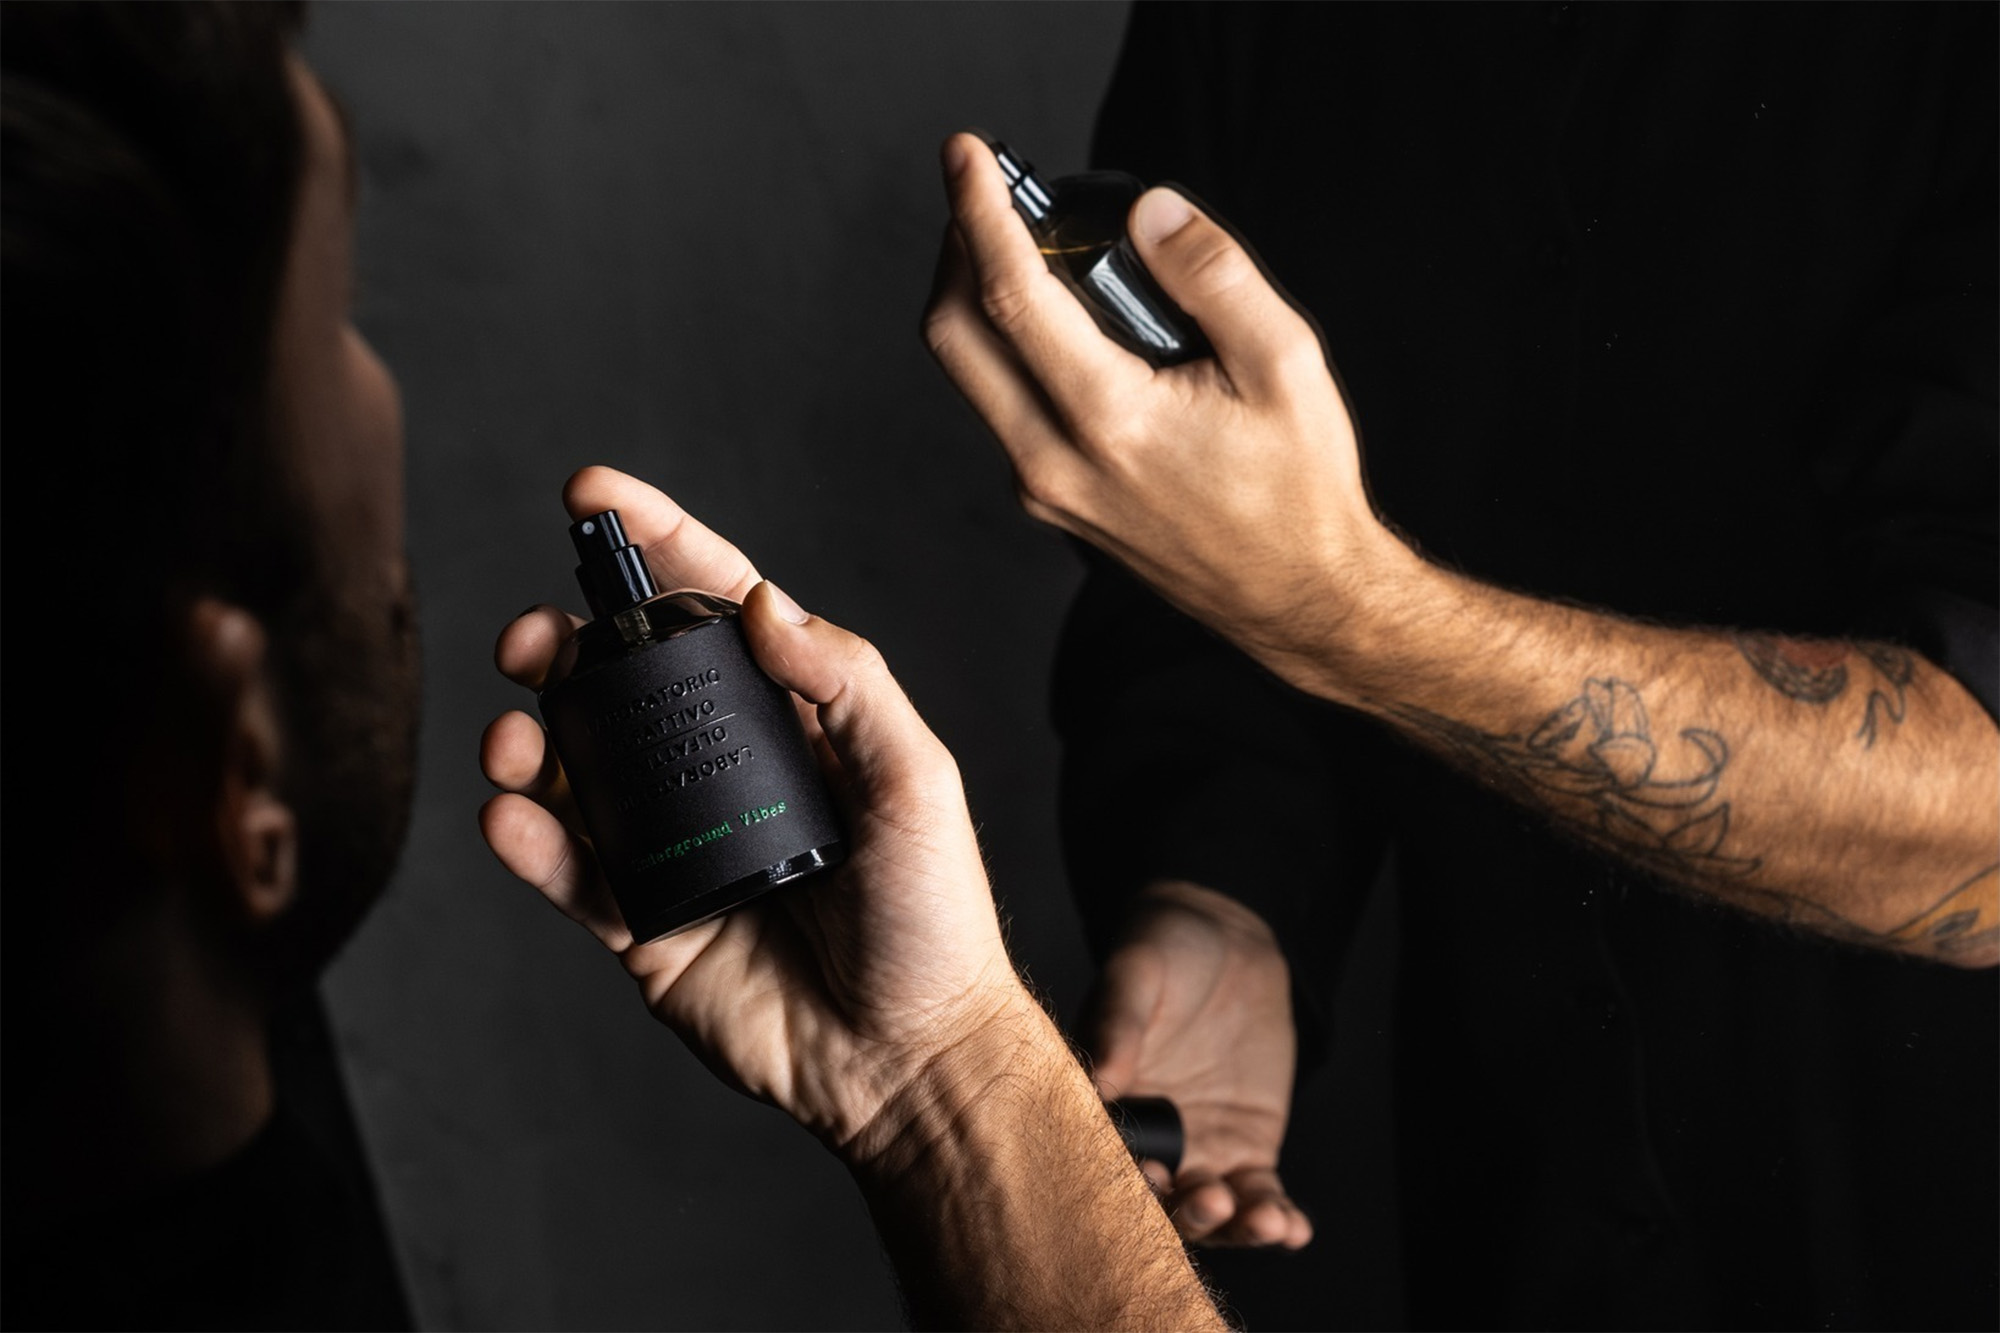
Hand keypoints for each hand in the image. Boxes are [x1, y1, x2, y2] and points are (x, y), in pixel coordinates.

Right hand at [479, 466, 1039, 1159]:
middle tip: (530, 640)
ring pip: (577, 768)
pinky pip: (566, 869)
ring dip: (530, 740)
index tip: (590, 493)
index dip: (654, 542)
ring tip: (514, 741)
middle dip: (564, 646)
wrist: (905, 1060)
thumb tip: (761, 602)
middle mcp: (724, 769)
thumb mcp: (915, 782)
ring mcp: (676, 844)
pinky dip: (525, 839)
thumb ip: (849, 685)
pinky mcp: (641, 921)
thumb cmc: (932, 917)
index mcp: (792, 718)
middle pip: (623, 681)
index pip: (714, 605)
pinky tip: (510, 819)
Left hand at [923, 131, 1417, 691]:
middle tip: (986, 198)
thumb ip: (1215, 276)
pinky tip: (1061, 324)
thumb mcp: (1285, 364)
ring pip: (970, 376)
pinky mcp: (1052, 504)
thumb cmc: (1300, 491)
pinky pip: (1002, 411)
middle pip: (953, 336)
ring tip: (1027, 251)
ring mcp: (1046, 491)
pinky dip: (1008, 351)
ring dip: (978, 302)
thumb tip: (1150, 212)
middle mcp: (1056, 462)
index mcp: (1111, 421)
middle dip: (956, 251)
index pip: (1010, 296)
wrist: (1298, 598)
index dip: (977, 212)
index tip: (966, 155)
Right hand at [1088, 881, 1310, 1248]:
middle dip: (1185, 1214)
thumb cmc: (1163, 951)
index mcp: (1103, 1104)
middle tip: (1209, 1200)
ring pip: (1211, 1212)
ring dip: (1235, 1228)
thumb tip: (1099, 1078)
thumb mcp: (1136, 974)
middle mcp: (1147, 1141)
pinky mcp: (1247, 1151)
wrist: (1227, 944)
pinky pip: (1259, 1197)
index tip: (1150, 1176)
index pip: (1105, 1156)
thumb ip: (1116, 1023)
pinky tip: (1293, 1229)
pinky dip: (1276, 1221)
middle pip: (1158, 1202)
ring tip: (1263, 1221)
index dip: (1124, 1177)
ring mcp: (1198, 1152)